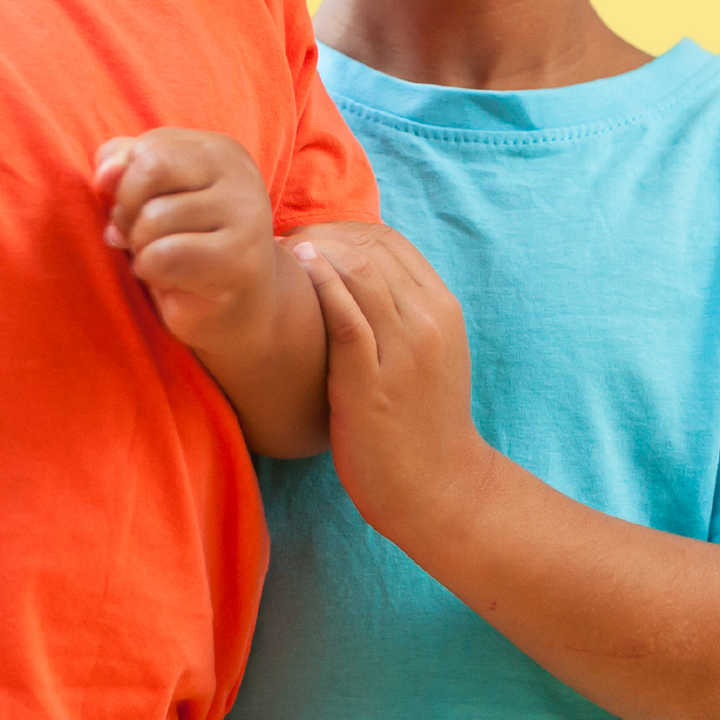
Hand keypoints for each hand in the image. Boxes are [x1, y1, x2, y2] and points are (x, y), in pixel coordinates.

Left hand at [96, 130, 279, 349]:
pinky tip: (173, 280)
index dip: (125, 185)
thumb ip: (126, 171)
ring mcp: (245, 213)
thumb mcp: (152, 198)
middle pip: (150, 168)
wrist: (239, 309)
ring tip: (164, 261)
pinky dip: (152, 271)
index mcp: (218, 150)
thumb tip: (106, 172)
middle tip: (141, 238)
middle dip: (129, 209)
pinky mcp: (241, 258)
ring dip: (141, 248)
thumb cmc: (187, 246)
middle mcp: (239, 172)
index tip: (139, 213)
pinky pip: (163, 255)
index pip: (146, 147)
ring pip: (154, 216)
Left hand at [296, 226, 488, 543]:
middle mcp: (429, 320)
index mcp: (442, 307)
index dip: (341, 229)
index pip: (389, 240)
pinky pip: (346, 317)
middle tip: (280, 246)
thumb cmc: (418, 421)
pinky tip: (294, 273)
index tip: (305, 240)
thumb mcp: (423, 354)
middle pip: (371, 247)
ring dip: (312, 253)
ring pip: (359, 271)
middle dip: (320, 234)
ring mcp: (404, 351)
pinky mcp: (373, 383)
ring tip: (277, 260)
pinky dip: (319, 285)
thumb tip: (345, 275)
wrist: (439, 489)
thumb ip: (396, 312)